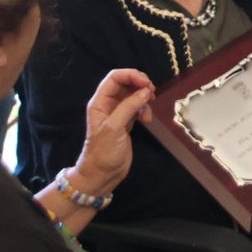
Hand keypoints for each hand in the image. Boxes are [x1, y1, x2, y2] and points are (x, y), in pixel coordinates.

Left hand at [72, 68, 156, 192]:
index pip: (115, 77)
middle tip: (152, 92)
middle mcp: (108, 104)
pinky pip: (137, 108)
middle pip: (125, 83)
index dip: (131, 75)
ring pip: (133, 95)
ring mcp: (117, 114)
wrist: (101, 175)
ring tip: (150, 107)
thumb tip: (146, 91)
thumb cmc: (103, 152)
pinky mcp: (126, 123)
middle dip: (140, 84)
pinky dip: (144, 109)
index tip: (147, 84)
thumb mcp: (114, 128)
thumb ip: (129, 106)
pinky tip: (147, 119)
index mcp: (100, 102)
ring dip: (144, 98)